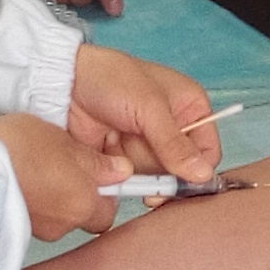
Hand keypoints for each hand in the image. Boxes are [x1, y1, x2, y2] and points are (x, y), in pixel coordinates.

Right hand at [0, 112, 140, 240]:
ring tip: (34, 168)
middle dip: (76, 195)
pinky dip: (30, 200)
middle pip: (81, 215)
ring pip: (56, 215)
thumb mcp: (64, 142)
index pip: (109, 209)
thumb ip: (96, 162)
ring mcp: (37, 229)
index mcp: (84, 203)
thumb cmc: (17, 150)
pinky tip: (18, 179)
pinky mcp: (14, 227)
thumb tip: (120, 171)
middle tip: (63, 166)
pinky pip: (32, 215)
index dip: (104, 191)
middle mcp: (63, 224)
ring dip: (51, 196)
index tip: (99, 173)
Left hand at [68, 46, 217, 181]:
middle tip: (152, 190)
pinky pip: (132, 181)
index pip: (207, 151)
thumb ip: (174, 144)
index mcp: (189, 107)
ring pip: (156, 178)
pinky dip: (124, 182)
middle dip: (165, 179)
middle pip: (181, 170)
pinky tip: (114, 173)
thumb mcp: (149, 107)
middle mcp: (171, 128)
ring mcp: (145, 144)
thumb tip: (202, 175)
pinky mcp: (122, 157)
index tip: (181, 185)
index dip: (197, 171)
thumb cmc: (110, 78)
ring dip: (141, 179)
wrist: (63, 83)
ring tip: (123, 166)